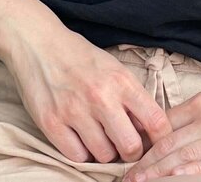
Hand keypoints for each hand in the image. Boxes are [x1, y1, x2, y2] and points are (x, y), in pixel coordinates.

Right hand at [3, 27, 173, 163]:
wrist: (39, 43)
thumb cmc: (81, 57)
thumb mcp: (114, 68)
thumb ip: (131, 96)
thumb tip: (148, 129)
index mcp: (122, 81)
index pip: (155, 121)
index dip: (161, 139)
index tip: (155, 144)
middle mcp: (101, 97)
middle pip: (131, 147)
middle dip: (131, 152)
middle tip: (124, 145)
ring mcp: (75, 112)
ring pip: (104, 156)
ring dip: (104, 152)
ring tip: (99, 138)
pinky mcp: (52, 123)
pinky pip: (77, 157)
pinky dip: (81, 153)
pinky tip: (80, 139)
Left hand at [122, 72, 200, 180]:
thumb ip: (200, 107)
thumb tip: (172, 121)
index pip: (167, 124)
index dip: (146, 142)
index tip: (129, 157)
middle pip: (172, 143)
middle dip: (146, 162)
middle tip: (125, 177)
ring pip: (188, 156)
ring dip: (161, 172)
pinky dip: (192, 173)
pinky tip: (175, 179)